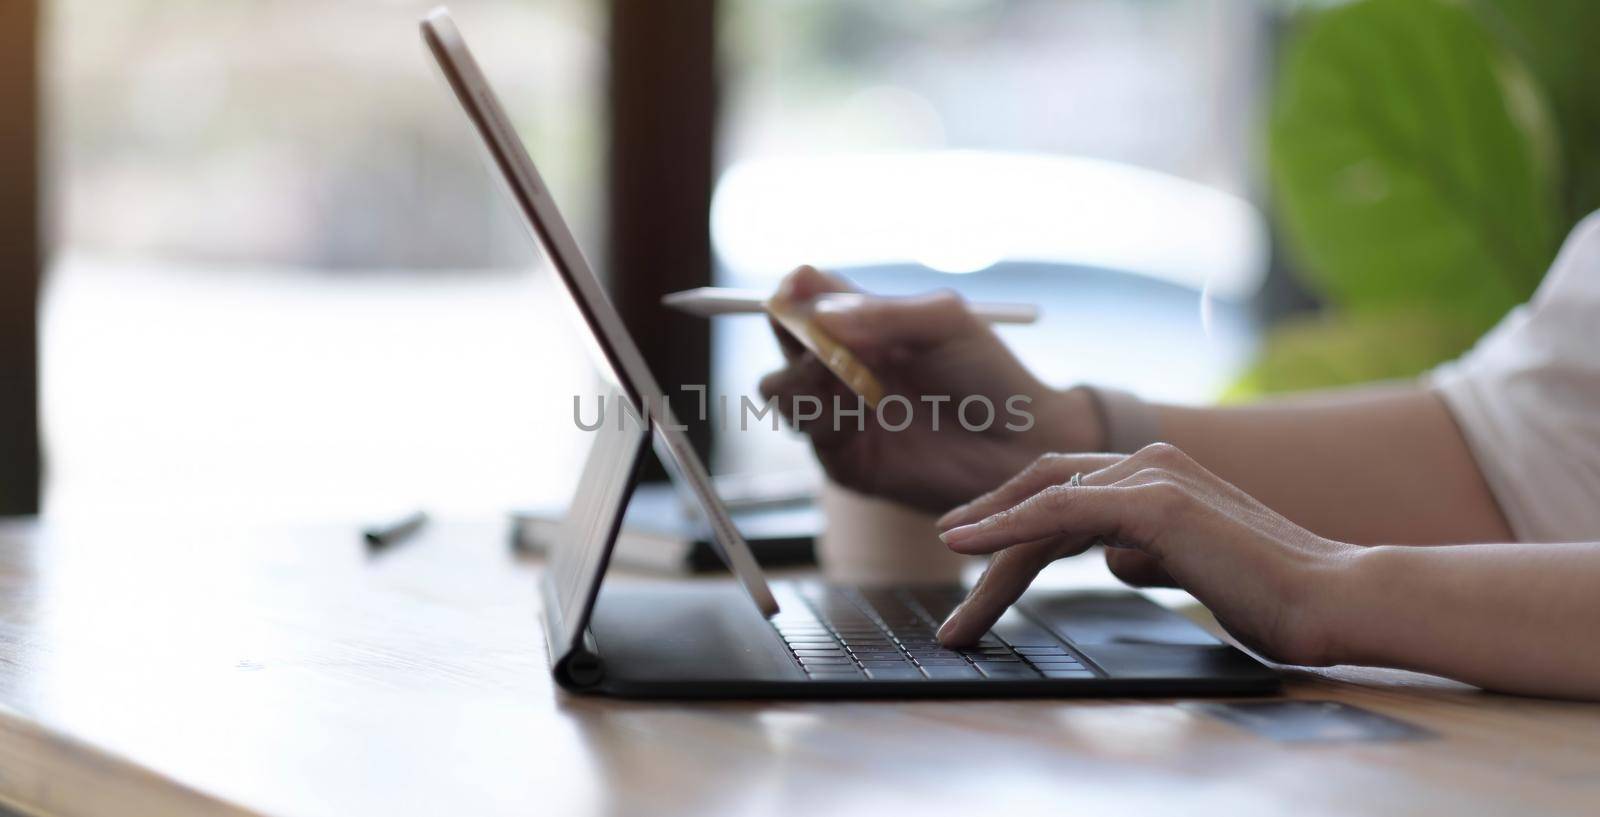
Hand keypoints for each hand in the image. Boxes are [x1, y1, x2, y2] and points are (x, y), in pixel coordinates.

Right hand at [758, 266, 1102, 512]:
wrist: (1018, 446)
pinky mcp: (845, 458)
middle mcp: (843, 364)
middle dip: (790, 336)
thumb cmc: (990, 376)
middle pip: (781, 338)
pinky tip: (859, 415)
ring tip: (847, 382)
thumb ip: (883, 313)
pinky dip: (823, 419)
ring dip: (801, 380)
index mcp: (864, 322)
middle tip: (822, 344)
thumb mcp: (945, 323)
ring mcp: (839, 411)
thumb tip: (818, 316)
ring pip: (778, 389)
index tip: (799, 292)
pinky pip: (808, 433)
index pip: (804, 294)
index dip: (793, 292)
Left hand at [933, 443, 1359, 664]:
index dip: (1008, 514)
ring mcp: (1150, 476)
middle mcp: (1148, 461)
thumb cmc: (1271, 594)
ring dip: (987, 553)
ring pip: (1041, 508)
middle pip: (1041, 491)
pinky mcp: (1154, 503)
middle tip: (945, 565)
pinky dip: (1005, 529)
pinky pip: (1058, 514)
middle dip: (985, 529)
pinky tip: (965, 547)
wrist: (1334, 599)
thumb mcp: (1191, 568)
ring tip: (959, 610)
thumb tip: (1115, 559)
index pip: (1062, 488)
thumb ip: (1148, 554)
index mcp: (1157, 473)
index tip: (967, 546)